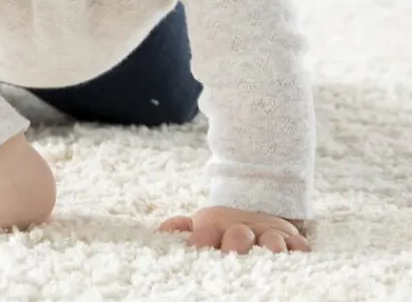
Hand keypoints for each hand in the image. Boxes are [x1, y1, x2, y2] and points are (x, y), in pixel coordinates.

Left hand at [158, 207, 309, 252]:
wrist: (256, 202)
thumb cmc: (223, 225)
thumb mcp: (201, 223)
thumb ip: (181, 227)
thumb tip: (160, 233)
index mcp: (216, 227)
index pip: (204, 234)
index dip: (199, 241)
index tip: (194, 249)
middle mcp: (243, 230)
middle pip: (239, 237)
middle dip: (236, 245)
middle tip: (232, 255)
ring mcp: (269, 235)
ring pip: (272, 241)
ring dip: (272, 248)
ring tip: (271, 255)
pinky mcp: (292, 240)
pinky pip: (300, 245)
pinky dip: (301, 251)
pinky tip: (300, 259)